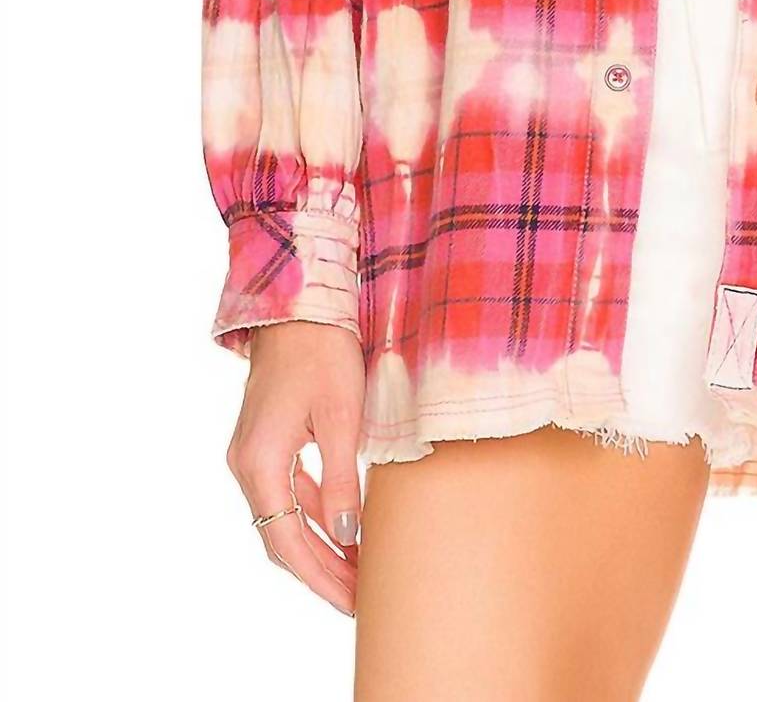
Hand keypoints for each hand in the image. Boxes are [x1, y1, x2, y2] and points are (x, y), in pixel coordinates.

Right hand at [225, 321, 366, 615]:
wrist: (297, 304)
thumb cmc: (322, 351)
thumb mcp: (341, 416)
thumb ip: (341, 479)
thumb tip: (346, 535)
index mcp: (259, 462)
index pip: (287, 541)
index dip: (320, 577)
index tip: (352, 601)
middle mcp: (246, 464)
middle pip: (281, 536)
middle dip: (321, 570)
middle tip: (360, 597)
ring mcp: (253, 453)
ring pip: (284, 517)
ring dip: (319, 545)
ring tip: (357, 570)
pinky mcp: (266, 441)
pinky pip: (287, 493)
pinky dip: (314, 514)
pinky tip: (343, 527)